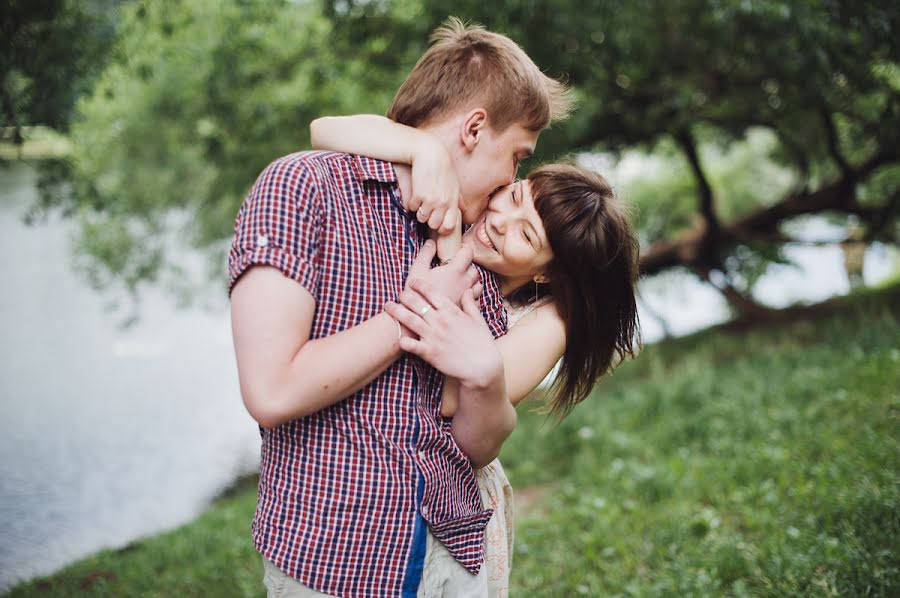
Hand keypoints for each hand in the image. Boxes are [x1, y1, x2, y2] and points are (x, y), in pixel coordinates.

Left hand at [385, 280, 502, 388]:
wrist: (482, 367)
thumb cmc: (482, 343)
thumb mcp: (479, 320)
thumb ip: (470, 303)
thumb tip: (467, 290)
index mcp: (451, 311)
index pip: (431, 291)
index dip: (419, 284)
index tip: (412, 282)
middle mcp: (440, 321)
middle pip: (416, 303)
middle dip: (404, 295)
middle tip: (399, 293)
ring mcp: (433, 337)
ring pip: (409, 320)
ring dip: (396, 311)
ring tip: (388, 306)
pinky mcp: (429, 353)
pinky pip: (411, 345)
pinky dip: (403, 340)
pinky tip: (397, 336)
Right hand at [404, 244, 478, 307]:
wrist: (418, 321)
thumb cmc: (416, 295)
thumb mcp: (417, 271)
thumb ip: (425, 254)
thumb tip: (431, 242)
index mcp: (455, 270)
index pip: (468, 253)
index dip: (465, 249)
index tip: (459, 250)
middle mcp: (465, 283)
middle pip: (474, 269)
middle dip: (467, 266)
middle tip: (456, 267)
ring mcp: (467, 297)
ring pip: (478, 286)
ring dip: (472, 282)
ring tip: (460, 283)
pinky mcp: (466, 310)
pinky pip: (476, 301)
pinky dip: (471, 298)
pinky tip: (461, 298)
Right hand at [407, 139, 460, 233]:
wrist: (430, 153)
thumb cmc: (443, 168)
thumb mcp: (454, 184)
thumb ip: (458, 199)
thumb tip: (464, 209)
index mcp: (453, 201)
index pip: (449, 226)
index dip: (442, 228)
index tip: (437, 221)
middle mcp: (444, 202)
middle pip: (433, 225)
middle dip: (428, 219)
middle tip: (426, 209)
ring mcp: (431, 199)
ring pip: (421, 217)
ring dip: (419, 211)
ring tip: (420, 200)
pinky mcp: (419, 194)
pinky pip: (412, 207)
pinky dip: (411, 202)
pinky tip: (415, 192)